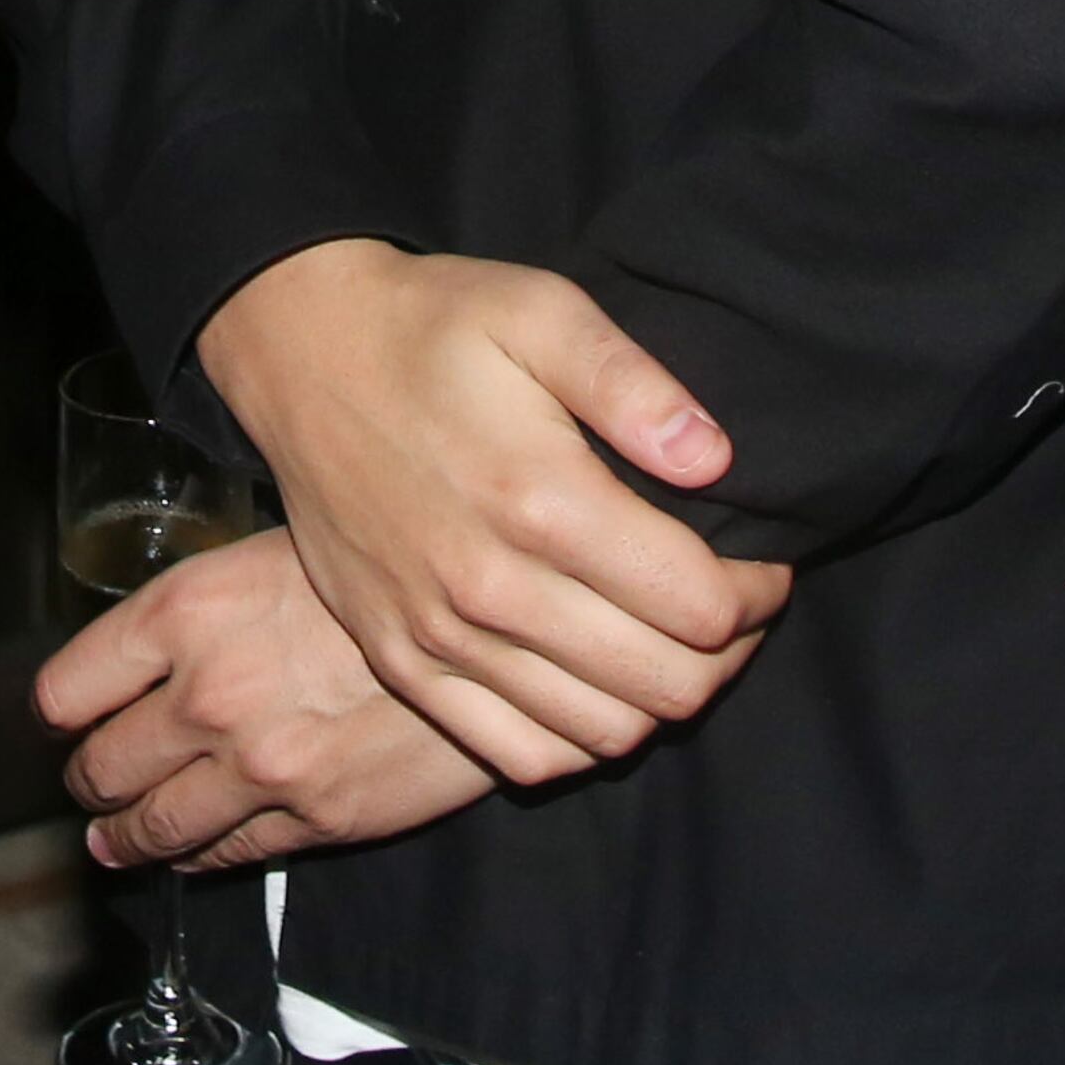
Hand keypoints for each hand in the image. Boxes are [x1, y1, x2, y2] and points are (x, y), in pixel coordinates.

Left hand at [41, 522, 496, 871]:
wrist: (485, 626)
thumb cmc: (379, 569)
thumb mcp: (269, 553)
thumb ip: (203, 610)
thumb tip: (157, 648)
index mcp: (182, 612)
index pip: (69, 688)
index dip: (60, 712)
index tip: (63, 721)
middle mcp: (204, 695)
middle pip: (101, 766)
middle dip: (88, 782)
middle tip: (88, 787)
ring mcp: (255, 767)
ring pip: (153, 826)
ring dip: (124, 838)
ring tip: (112, 843)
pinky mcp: (311, 820)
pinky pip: (226, 855)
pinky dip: (196, 858)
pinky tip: (189, 854)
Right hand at [193, 241, 787, 791]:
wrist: (303, 352)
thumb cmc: (433, 324)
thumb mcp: (539, 309)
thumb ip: (632, 383)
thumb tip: (715, 460)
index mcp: (539, 500)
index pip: (701, 608)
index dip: (757, 590)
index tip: (761, 557)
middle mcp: (490, 588)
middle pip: (669, 686)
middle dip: (728, 649)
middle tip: (730, 601)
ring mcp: (439, 638)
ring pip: (606, 733)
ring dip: (662, 696)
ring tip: (667, 635)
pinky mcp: (402, 661)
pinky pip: (524, 756)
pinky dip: (581, 735)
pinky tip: (593, 676)